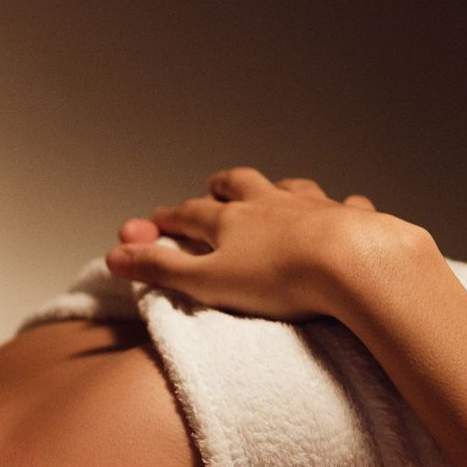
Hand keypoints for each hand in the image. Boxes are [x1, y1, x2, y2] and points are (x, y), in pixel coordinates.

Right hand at [106, 166, 422, 320]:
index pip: (190, 214)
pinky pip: (345, 205)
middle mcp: (270, 203)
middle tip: (213, 186)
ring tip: (274, 191)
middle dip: (222, 186)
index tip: (158, 220)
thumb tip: (113, 257)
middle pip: (240, 185)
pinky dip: (340, 207)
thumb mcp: (206, 281)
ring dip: (276, 188)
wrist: (352, 264)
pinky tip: (345, 209)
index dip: (170, 218)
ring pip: (290, 187)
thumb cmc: (280, 277)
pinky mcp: (351, 218)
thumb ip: (160, 270)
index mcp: (230, 220)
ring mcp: (313, 206)